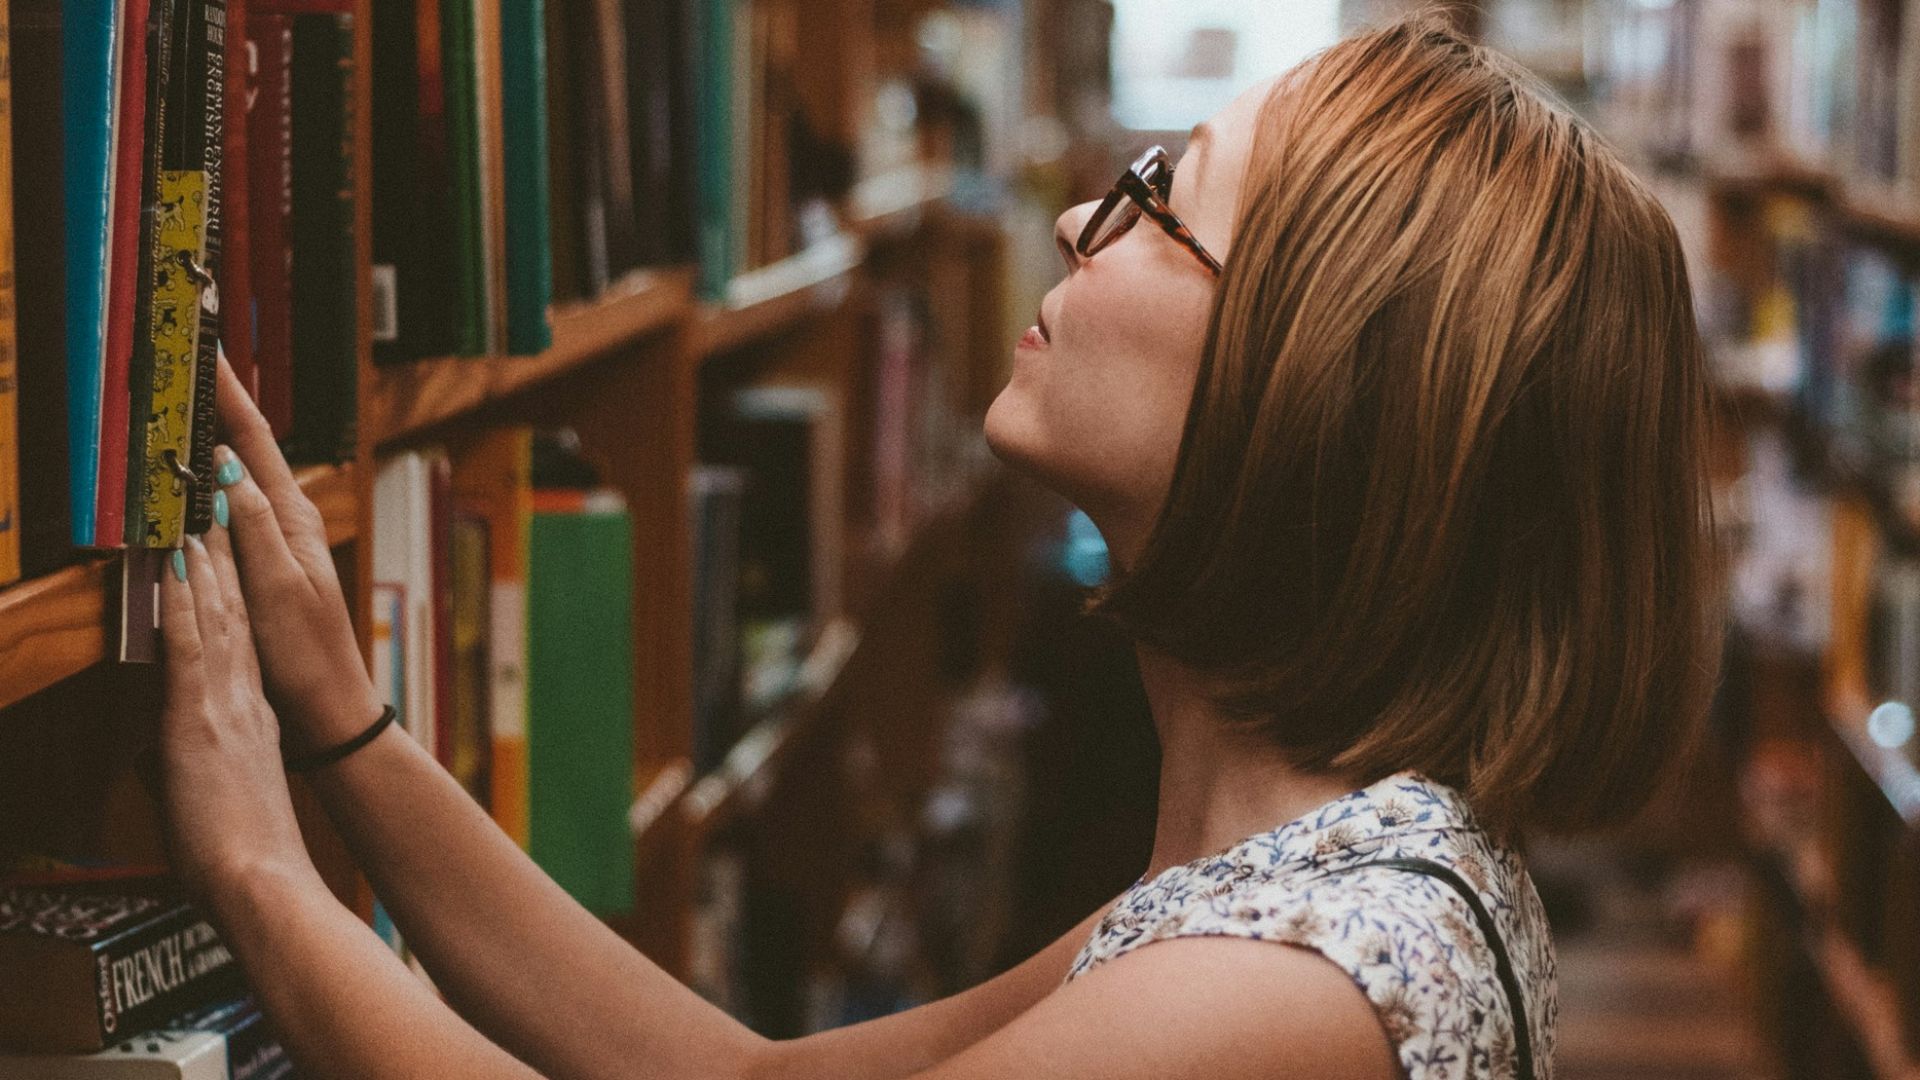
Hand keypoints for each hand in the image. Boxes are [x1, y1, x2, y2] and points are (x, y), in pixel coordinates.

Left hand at [154, 531, 316, 902]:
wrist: (260, 881)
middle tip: (217, 510)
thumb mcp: (214, 799)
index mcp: (252, 721)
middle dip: (224, 561)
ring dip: (206, 563)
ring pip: (216, 617)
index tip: (223, 555)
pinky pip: (190, 644)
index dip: (231, 596)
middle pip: (233, 616)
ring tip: (200, 516)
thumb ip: (185, 766)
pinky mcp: (198, 717)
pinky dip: (185, 600)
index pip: (238, 645)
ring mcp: (224, 705)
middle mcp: (244, 702)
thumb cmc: (241, 860)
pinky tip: (181, 564)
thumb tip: (155, 758)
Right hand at [212, 348, 383, 752]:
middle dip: (219, 398)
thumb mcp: (278, 587)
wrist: (330, 706)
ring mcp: (277, 539)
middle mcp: (288, 519)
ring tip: (186, 393)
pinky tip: (196, 472)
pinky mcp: (264, 562)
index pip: (253, 438)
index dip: (228, 391)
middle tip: (188, 354)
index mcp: (293, 516)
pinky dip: (212, 477)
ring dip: (215, 431)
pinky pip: (231, 504)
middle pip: (246, 444)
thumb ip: (252, 526)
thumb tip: (222, 466)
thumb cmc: (308, 654)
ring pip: (237, 471)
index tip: (207, 347)